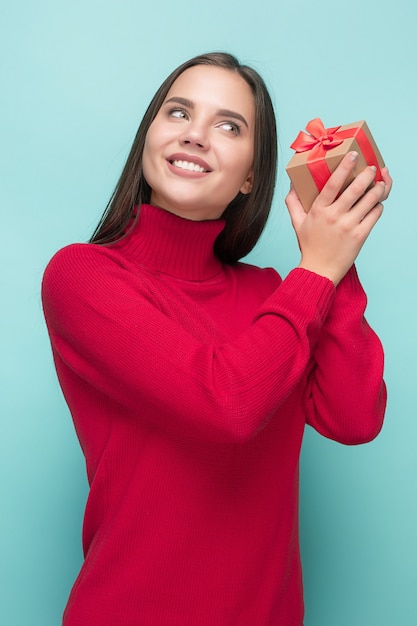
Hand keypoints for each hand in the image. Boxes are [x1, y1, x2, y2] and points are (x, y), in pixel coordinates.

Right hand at [285, 151, 392, 284]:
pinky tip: (376, 203)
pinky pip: (375, 214)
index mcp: (319, 210)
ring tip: (380, 183)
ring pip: (370, 200)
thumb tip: (292, 183)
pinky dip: (378, 206)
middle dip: (368, 174)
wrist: (320, 270)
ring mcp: (349, 226)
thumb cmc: (309, 245)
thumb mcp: (297, 222)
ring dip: (378, 188)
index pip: (333, 183)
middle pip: (356, 189)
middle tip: (372, 168)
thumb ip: (292, 202)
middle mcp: (334, 216)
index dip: (345, 167)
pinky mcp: (360, 235)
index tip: (353, 155)